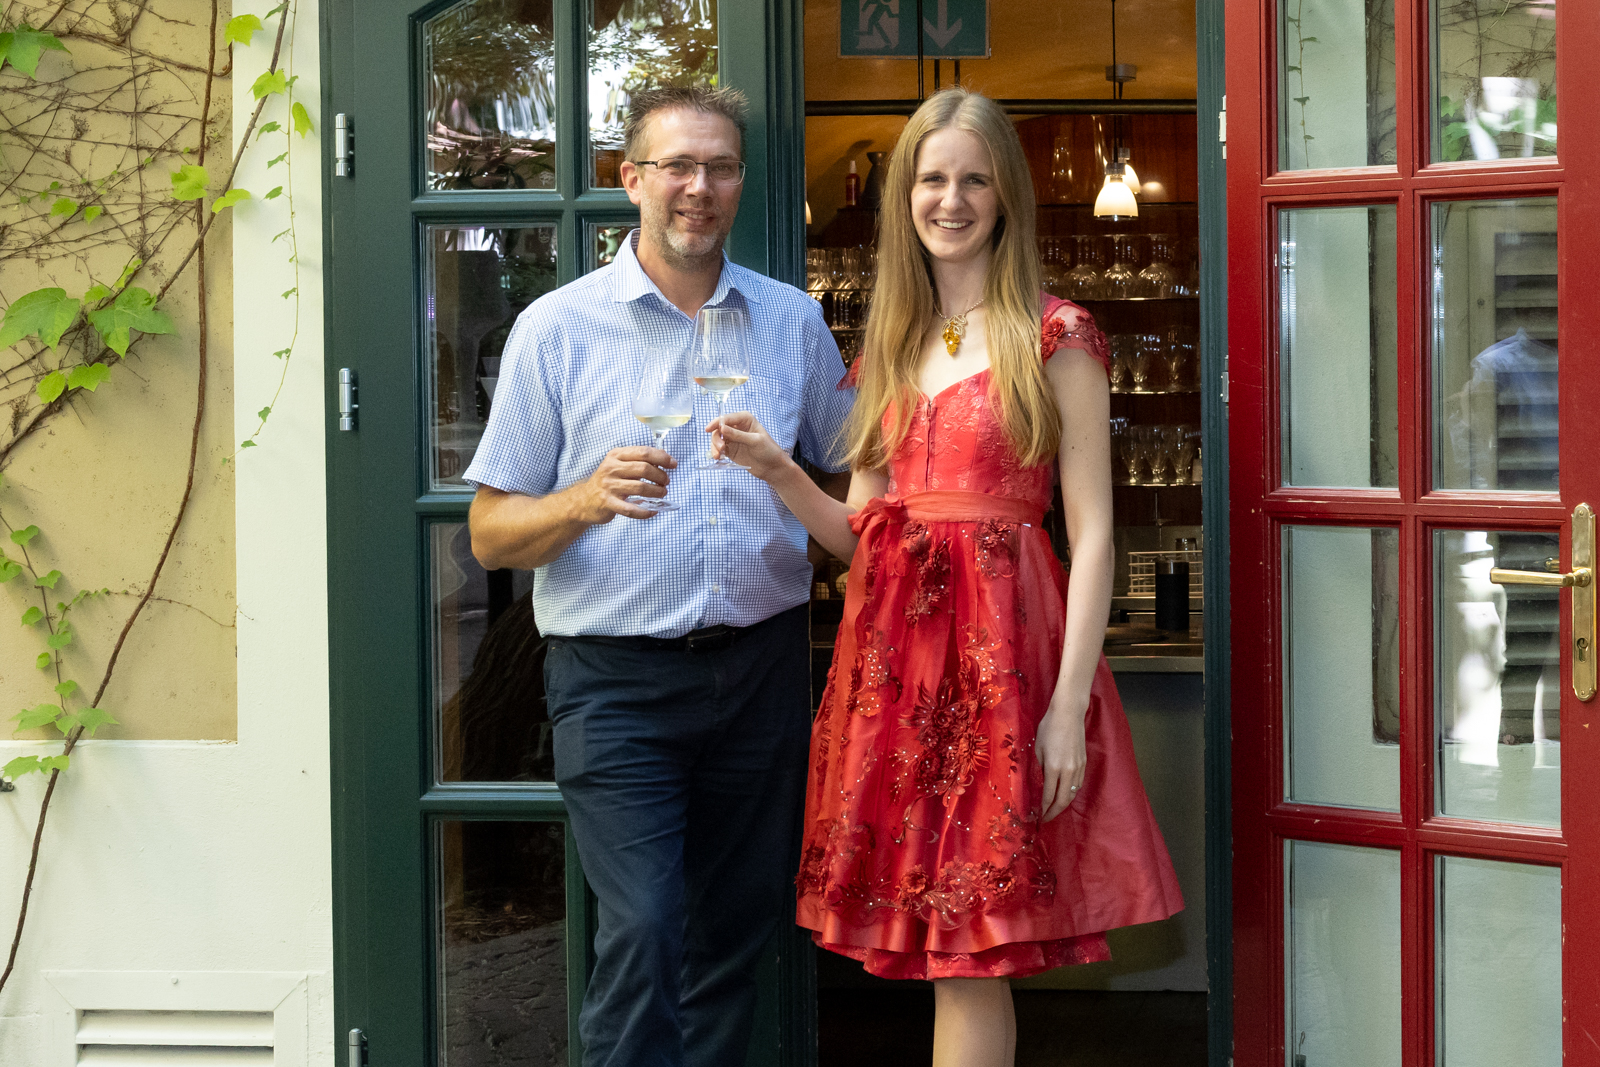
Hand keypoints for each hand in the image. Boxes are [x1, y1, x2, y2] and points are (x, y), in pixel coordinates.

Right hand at [576, 446, 675, 522]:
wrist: (584, 500)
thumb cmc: (608, 481)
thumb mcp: (618, 464)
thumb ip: (637, 460)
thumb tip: (665, 459)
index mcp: (616, 455)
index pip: (643, 452)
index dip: (662, 458)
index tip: (673, 464)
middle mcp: (611, 468)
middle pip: (643, 468)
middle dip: (660, 475)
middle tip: (666, 481)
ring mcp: (609, 486)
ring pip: (640, 487)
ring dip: (656, 491)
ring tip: (662, 493)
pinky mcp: (608, 503)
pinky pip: (631, 509)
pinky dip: (645, 512)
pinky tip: (653, 511)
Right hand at [706, 411, 794, 480]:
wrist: (772, 467)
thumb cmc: (768, 450)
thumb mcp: (754, 441)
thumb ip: (738, 435)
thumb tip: (722, 428)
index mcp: (745, 419)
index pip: (726, 418)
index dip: (716, 422)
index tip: (708, 429)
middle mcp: (737, 427)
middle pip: (719, 428)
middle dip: (716, 438)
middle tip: (720, 448)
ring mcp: (733, 438)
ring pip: (717, 439)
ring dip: (715, 446)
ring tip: (718, 455)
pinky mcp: (730, 450)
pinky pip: (719, 449)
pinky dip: (716, 452)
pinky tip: (718, 458)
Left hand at [1035, 697, 1087, 822]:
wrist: (1068, 714)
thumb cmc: (1049, 728)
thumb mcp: (1038, 748)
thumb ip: (1040, 768)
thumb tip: (1040, 783)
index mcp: (1053, 768)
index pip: (1048, 795)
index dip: (1043, 809)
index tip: (1038, 816)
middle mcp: (1068, 771)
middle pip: (1063, 800)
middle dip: (1054, 812)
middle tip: (1046, 818)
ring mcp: (1078, 767)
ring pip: (1073, 793)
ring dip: (1063, 803)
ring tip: (1054, 808)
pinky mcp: (1084, 763)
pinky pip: (1078, 784)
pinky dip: (1071, 792)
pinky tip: (1065, 793)